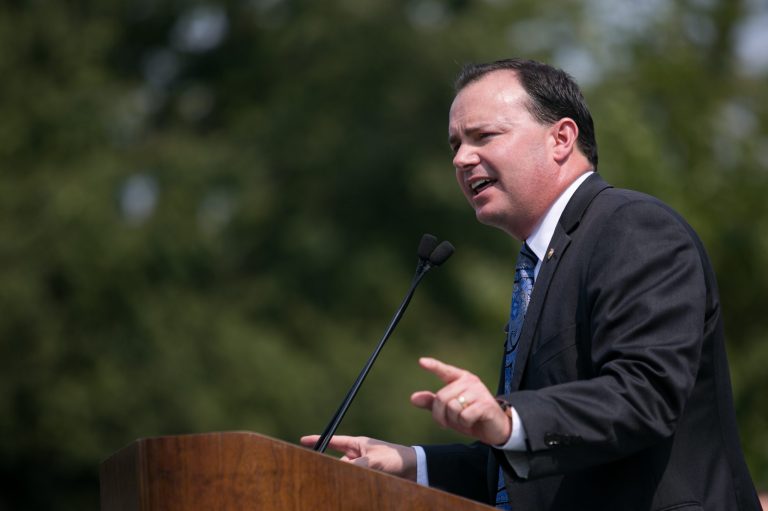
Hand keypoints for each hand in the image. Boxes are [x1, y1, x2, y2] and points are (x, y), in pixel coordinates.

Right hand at [300, 435, 416, 480]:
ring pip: (345, 472)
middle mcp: (359, 455)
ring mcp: (364, 466)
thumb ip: (357, 465)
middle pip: (337, 460)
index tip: (304, 440)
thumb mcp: (374, 460)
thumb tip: (341, 471)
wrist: (415, 469)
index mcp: (358, 444)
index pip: (335, 441)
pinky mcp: (369, 477)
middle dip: (328, 465)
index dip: (319, 439)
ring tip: (334, 483)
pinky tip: (346, 489)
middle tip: (316, 470)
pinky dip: (349, 484)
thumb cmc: (396, 458)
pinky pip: (354, 480)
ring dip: (341, 477)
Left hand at [411, 357, 510, 445]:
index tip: (421, 362)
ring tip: (465, 420)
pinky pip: (464, 416)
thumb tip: (413, 398)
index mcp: (460, 379)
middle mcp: (469, 382)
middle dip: (440, 415)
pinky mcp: (485, 404)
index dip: (433, 366)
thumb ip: (433, 404)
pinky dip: (465, 423)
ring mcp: (478, 392)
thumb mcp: (449, 411)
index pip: (445, 371)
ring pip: (452, 407)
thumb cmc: (470, 417)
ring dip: (454, 420)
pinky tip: (474, 421)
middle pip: (441, 398)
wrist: (496, 429)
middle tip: (447, 423)